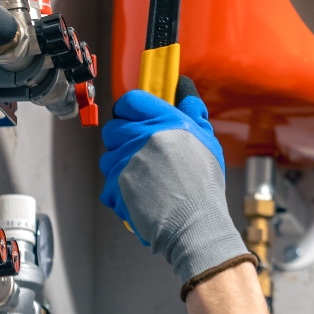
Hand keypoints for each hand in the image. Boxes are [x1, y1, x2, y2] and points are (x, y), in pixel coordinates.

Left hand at [100, 78, 250, 285]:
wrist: (196, 223)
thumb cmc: (204, 185)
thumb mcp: (206, 141)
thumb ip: (192, 112)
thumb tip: (184, 90)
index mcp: (164, 121)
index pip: (130, 101)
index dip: (129, 109)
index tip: (134, 118)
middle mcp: (142, 137)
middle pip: (113, 128)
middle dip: (123, 139)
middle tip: (141, 153)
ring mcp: (126, 162)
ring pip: (107, 157)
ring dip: (120, 167)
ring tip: (144, 179)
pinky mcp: (115, 186)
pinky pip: (108, 184)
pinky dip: (120, 192)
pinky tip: (140, 196)